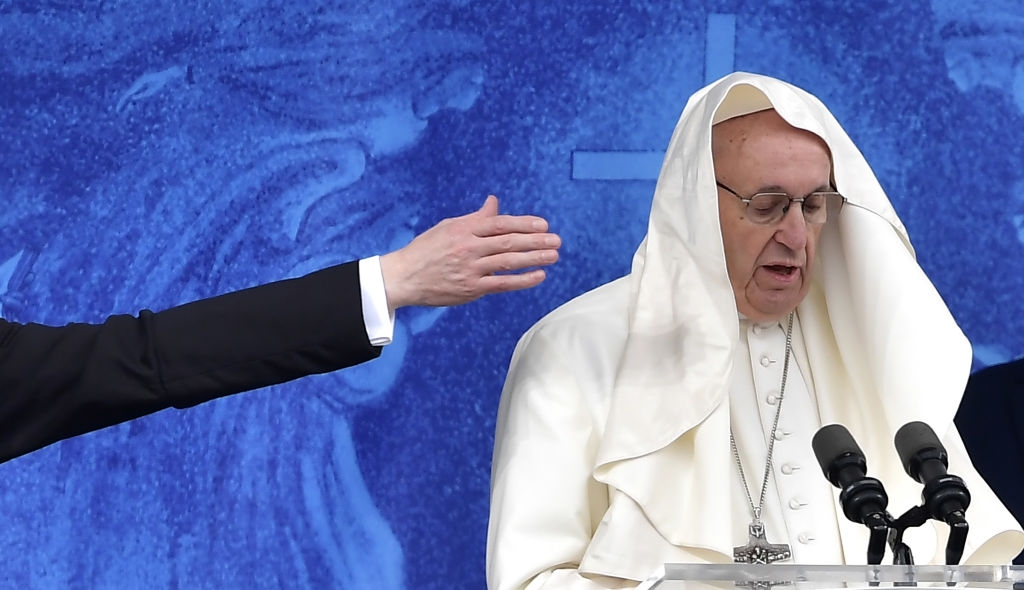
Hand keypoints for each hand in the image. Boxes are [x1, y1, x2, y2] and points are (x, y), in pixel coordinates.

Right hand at [379, 195, 560, 309]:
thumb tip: (494, 202)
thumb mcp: (449, 227)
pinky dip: (522, 280)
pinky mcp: (471, 288)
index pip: (500, 224)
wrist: (404, 277)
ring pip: (508, 261)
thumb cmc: (427, 250)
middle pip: (509, 242)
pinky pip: (502, 284)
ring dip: (534, 258)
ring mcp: (471, 269)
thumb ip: (476, 218)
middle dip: (536, 240)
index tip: (543, 225)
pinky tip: (539, 275)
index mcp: (464, 229)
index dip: (524, 223)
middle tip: (557, 240)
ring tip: (554, 255)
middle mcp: (469, 247)